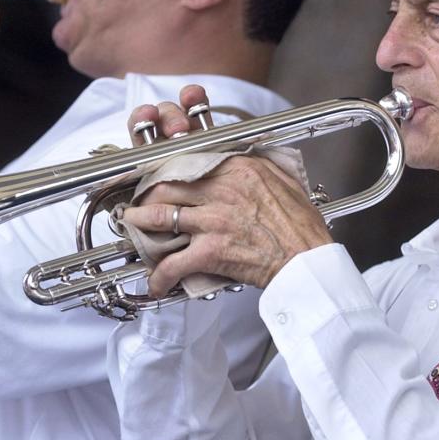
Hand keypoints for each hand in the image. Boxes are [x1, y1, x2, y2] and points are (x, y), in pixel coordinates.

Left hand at [122, 84, 332, 294]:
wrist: (307, 259)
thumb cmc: (299, 224)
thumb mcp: (280, 178)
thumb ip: (256, 163)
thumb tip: (240, 157)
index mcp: (236, 168)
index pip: (189, 161)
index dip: (167, 168)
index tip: (159, 174)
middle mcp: (220, 190)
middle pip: (168, 185)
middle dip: (147, 193)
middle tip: (139, 198)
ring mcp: (213, 220)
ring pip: (162, 217)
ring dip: (140, 223)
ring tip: (131, 225)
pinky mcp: (211, 251)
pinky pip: (174, 263)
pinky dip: (160, 275)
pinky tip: (155, 283)